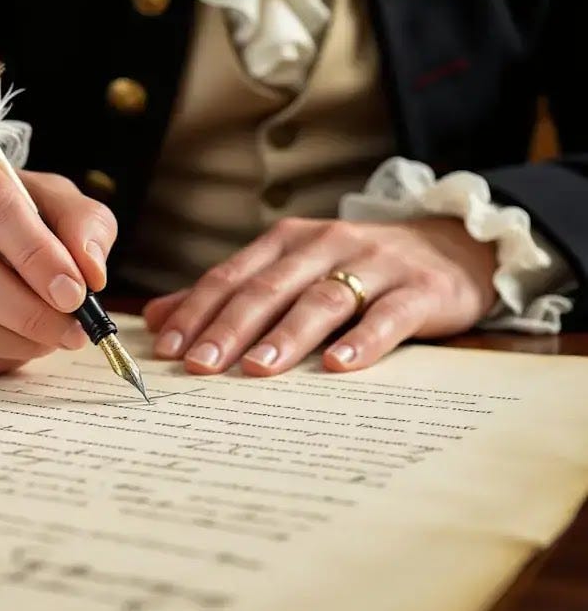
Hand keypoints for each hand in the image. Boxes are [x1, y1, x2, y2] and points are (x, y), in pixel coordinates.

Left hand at [143, 217, 497, 374]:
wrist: (452, 247)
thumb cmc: (357, 267)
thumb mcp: (292, 270)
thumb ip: (229, 293)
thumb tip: (157, 317)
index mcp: (288, 241)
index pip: (232, 277)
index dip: (197, 311)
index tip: (167, 349)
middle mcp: (325, 245)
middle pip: (268, 288)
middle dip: (230, 328)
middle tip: (199, 366)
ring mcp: (374, 265)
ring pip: (321, 299)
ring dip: (286, 335)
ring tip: (256, 369)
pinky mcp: (420, 289)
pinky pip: (388, 316)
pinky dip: (363, 340)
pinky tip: (338, 367)